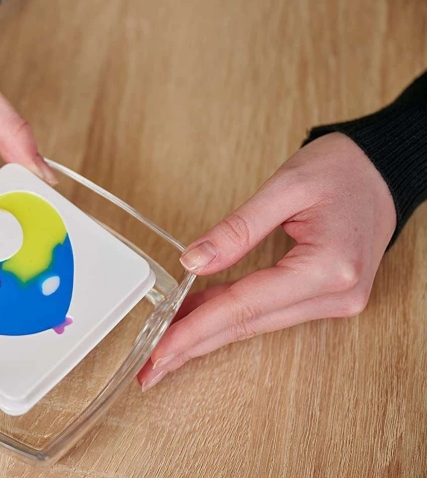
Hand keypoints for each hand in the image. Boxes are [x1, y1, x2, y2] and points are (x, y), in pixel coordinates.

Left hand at [137, 132, 395, 390]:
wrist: (384, 170)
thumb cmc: (344, 170)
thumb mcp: (286, 186)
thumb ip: (237, 228)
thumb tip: (193, 261)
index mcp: (327, 268)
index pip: (245, 307)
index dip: (197, 329)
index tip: (161, 347)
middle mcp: (335, 295)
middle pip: (248, 325)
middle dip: (194, 345)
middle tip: (152, 365)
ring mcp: (334, 301)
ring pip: (255, 323)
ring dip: (208, 332)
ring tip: (165, 343)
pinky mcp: (325, 297)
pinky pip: (267, 312)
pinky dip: (230, 316)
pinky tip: (199, 318)